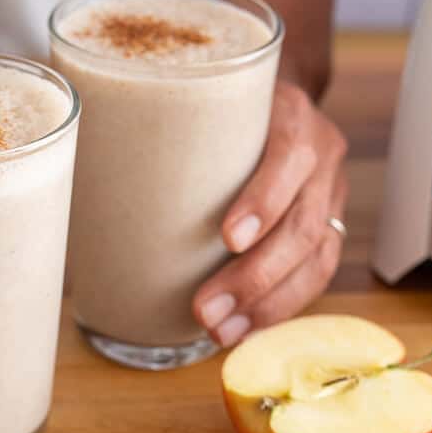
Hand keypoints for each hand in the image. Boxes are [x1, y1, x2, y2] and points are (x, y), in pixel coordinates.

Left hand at [192, 80, 348, 347]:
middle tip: (205, 310)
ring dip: (268, 304)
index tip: (226, 238)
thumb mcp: (203, 104)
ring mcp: (331, 190)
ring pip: (316, 257)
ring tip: (222, 331)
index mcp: (290, 117)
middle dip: (254, 277)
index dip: (262, 202)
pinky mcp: (331, 222)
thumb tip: (99, 171)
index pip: (288, 159)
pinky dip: (281, 306)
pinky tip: (247, 327)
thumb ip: (172, 131)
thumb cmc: (221, 108)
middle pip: (301, 224)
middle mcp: (321, 153)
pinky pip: (317, 272)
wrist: (275, 100)